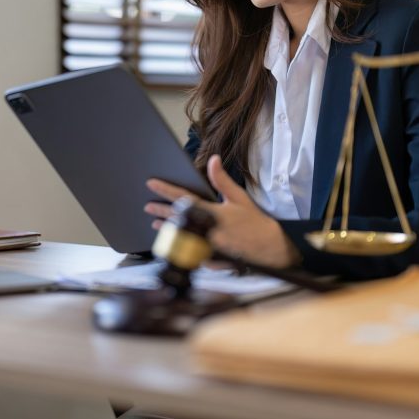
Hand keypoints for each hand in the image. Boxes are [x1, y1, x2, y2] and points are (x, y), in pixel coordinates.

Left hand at [144, 155, 299, 268]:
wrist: (270, 247)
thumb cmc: (254, 221)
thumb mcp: (239, 197)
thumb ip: (222, 180)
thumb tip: (213, 160)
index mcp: (213, 213)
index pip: (184, 198)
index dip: (166, 190)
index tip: (152, 183)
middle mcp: (207, 230)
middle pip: (177, 219)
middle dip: (161, 211)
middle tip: (148, 206)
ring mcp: (207, 246)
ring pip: (180, 237)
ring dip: (168, 229)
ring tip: (156, 224)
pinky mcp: (210, 258)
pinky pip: (190, 252)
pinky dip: (182, 246)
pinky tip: (174, 242)